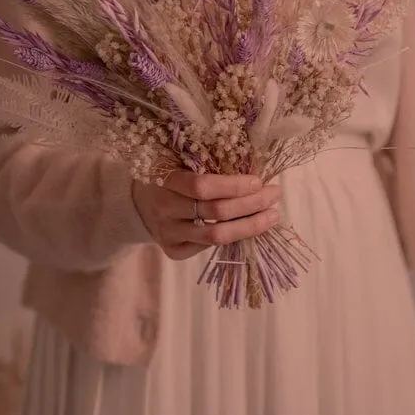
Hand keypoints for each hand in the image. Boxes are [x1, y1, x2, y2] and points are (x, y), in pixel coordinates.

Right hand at [132, 171, 281, 261]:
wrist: (140, 204)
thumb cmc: (170, 177)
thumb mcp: (179, 162)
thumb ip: (207, 164)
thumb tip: (253, 169)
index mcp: (164, 179)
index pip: (202, 186)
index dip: (234, 185)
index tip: (259, 181)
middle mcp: (164, 209)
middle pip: (216, 212)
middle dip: (251, 204)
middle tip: (274, 194)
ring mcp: (167, 233)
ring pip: (216, 236)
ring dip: (250, 225)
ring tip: (272, 215)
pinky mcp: (173, 251)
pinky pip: (209, 247)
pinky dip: (233, 236)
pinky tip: (249, 226)